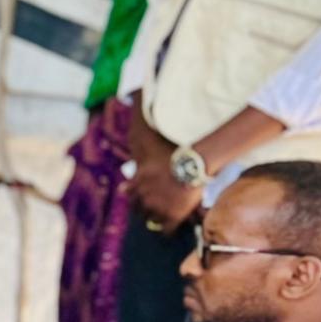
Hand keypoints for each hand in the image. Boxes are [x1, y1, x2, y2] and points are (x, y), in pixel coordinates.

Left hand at [126, 104, 200, 227]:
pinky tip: (169, 232)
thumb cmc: (175, 148)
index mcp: (140, 178)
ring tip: (156, 221)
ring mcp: (157, 207)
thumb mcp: (153, 132)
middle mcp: (145, 194)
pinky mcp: (171, 216)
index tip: (129, 190)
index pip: (130, 189)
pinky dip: (167, 230)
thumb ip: (143, 108)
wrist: (191, 164)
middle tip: (142, 209)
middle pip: (137, 207)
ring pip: (149, 218)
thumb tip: (131, 89)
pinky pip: (165, 229)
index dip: (132, 190)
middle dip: (140, 207)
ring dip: (153, 218)